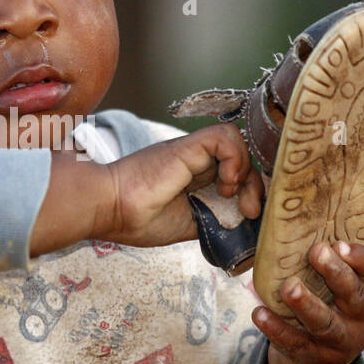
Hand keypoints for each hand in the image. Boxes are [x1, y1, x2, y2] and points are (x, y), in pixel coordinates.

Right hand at [100, 123, 263, 247]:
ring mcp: (191, 151)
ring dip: (245, 169)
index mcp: (194, 178)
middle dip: (255, 185)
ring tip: (231, 194)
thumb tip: (243, 227)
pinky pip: (224, 136)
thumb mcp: (189, 226)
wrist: (109, 210)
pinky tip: (225, 183)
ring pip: (237, 139)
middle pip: (243, 156)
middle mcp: (195, 160)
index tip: (248, 215)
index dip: (250, 189)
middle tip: (249, 211)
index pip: (237, 170)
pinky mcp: (186, 147)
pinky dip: (235, 158)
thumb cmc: (137, 221)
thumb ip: (214, 220)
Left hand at [253, 241, 363, 363]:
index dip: (361, 257)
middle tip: (317, 252)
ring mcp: (340, 342)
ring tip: (289, 287)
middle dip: (336, 273)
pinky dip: (276, 328)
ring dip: (306, 304)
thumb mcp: (333, 290)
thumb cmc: (324, 311)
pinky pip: (295, 343)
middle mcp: (360, 318)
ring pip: (325, 323)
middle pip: (354, 295)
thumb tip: (290, 226)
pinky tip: (260, 313)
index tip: (338, 243)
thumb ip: (322, 265)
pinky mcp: (315, 359)